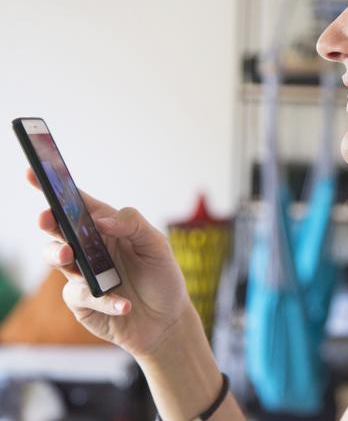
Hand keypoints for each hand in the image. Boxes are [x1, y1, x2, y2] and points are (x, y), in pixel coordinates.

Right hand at [27, 168, 192, 357]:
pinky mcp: (81, 303)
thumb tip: (102, 220)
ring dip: (61, 256)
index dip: (55, 186)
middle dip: (48, 221)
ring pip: (57, 259)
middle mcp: (89, 248)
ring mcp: (82, 275)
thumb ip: (133, 225)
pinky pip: (81, 296)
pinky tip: (125, 304)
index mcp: (107, 227)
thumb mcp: (157, 246)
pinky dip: (104, 300)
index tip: (35, 171)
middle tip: (47, 218)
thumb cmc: (162, 277)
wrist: (167, 321)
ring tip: (73, 258)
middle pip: (58, 229)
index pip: (77, 203)